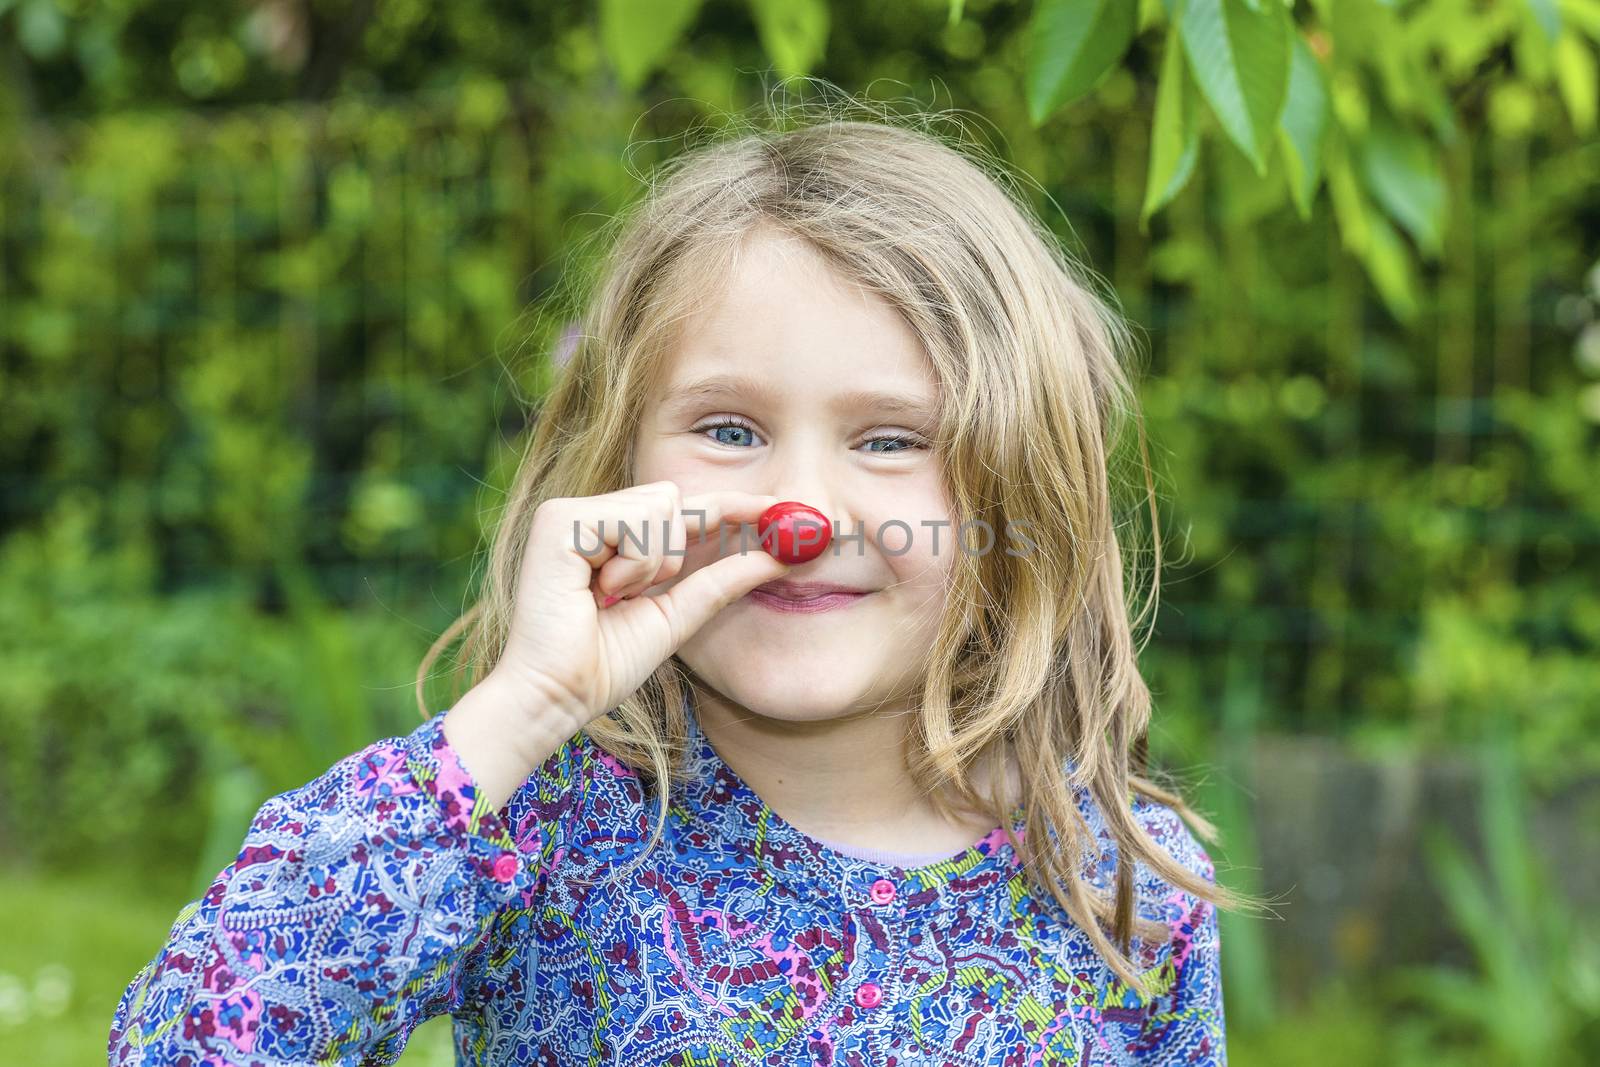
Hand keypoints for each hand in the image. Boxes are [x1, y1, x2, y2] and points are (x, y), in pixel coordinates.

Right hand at [487, 481, 791, 734]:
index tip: (778, 508)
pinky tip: (600, 592)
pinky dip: (635, 563)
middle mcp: (586, 516)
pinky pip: (636, 519)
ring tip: (610, 597)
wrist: (557, 697)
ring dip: (653, 562)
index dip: (728, 506)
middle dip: (671, 552)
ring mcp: (568, 513)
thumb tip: (780, 554)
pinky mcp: (559, 521)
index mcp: (607, 536)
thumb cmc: (603, 665)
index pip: (679, 508)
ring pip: (660, 504)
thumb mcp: (676, 616)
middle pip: (671, 498)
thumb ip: (721, 581)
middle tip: (633, 594)